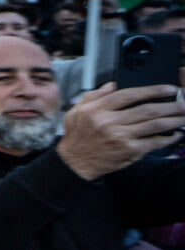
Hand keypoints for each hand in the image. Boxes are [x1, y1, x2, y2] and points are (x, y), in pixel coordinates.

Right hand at [57, 83, 184, 179]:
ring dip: (173, 120)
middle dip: (169, 105)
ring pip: (154, 125)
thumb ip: (93, 96)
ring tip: (183, 116)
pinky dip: (167, 138)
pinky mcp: (129, 150)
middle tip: (183, 103)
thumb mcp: (76, 111)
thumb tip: (112, 85)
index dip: (151, 90)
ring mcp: (121, 137)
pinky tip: (175, 134)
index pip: (129, 95)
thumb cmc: (76, 137)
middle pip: (146, 110)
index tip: (168, 89)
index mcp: (97, 110)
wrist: (75, 163)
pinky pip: (153, 142)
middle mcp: (110, 122)